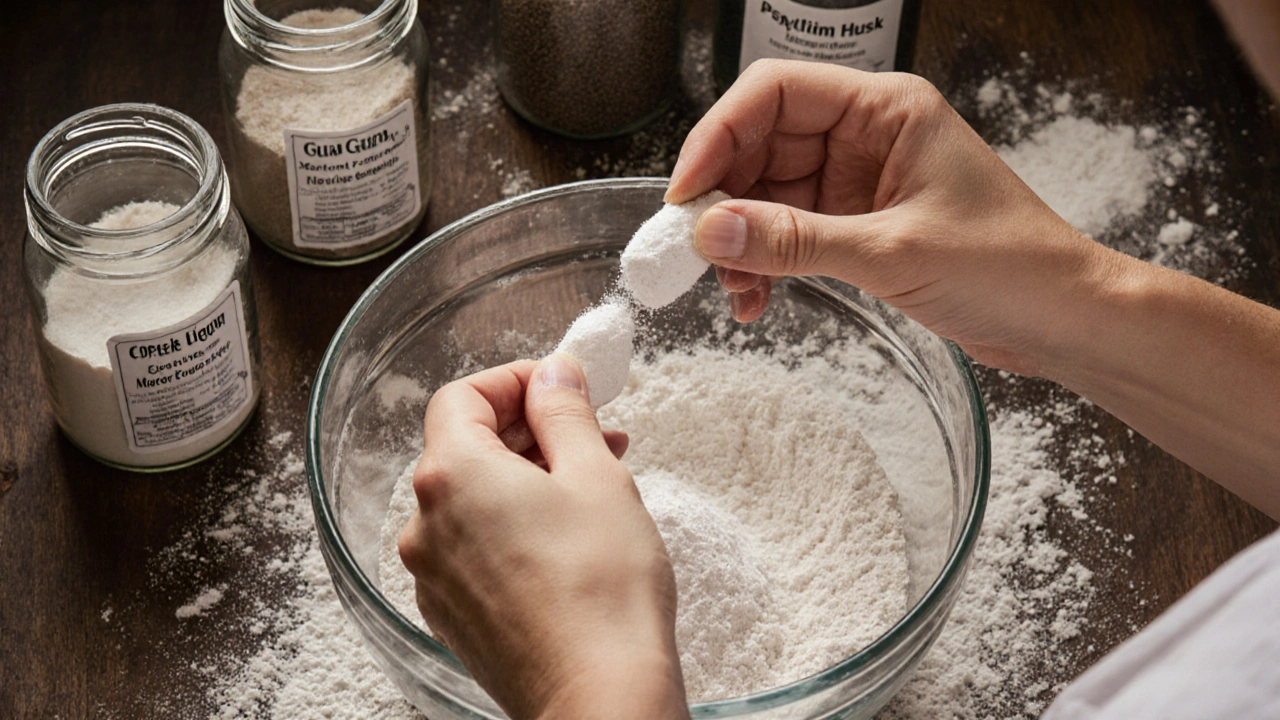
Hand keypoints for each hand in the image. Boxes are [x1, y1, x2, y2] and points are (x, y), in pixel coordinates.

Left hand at [397, 355, 689, 719]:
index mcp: (451, 475)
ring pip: (473, 501)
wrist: (599, 697)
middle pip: (464, 448)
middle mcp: (424, 524)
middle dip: (530, 431)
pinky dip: (513, 528)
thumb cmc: (602, 587)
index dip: (515, 382)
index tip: (562, 386)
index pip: (462, 396)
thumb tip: (553, 374)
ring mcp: (433, 576)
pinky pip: (474, 548)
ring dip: (526, 480)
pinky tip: (568, 540)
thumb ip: (565, 412)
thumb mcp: (595, 475)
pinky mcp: (452, 616)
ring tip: (594, 487)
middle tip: (594, 433)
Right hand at [666, 59, 1115, 377]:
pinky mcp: (857, 225)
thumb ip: (796, 240)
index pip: (775, 92)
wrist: (1064, 319)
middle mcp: (866, 136)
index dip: (719, 134)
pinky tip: (758, 300)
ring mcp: (858, 182)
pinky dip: (765, 263)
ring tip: (735, 292)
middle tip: (697, 253)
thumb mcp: (892, 252)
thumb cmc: (1011, 266)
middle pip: (760, 143)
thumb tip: (712, 232)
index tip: (687, 193)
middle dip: (724, 199)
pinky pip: (788, 232)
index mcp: (884, 109)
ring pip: (767, 194)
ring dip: (741, 242)